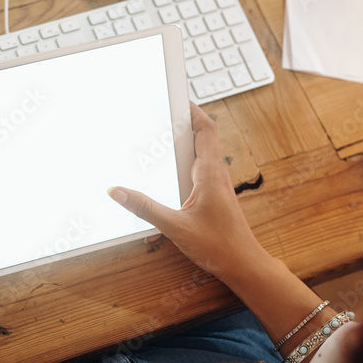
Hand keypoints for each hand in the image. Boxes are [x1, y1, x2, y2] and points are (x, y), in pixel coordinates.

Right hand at [108, 103, 262, 279]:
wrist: (245, 265)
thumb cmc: (219, 246)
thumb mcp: (175, 227)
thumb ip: (144, 208)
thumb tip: (117, 192)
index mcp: (210, 173)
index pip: (205, 128)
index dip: (191, 109)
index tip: (175, 96)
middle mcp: (216, 174)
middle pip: (201, 136)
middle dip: (181, 122)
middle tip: (159, 113)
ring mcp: (217, 185)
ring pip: (200, 153)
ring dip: (183, 142)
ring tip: (160, 136)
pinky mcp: (215, 196)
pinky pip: (200, 169)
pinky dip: (185, 161)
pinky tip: (170, 172)